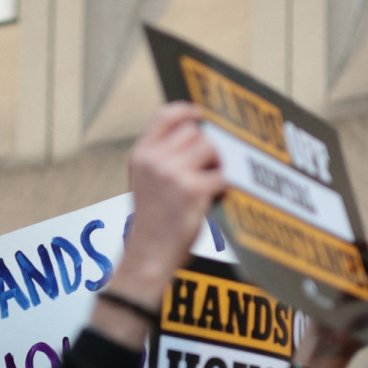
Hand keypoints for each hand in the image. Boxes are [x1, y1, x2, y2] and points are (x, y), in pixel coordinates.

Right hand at [110, 102, 224, 304]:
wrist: (148, 256)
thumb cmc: (152, 223)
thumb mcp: (145, 182)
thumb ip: (162, 158)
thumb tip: (199, 135)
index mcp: (141, 156)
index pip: (165, 116)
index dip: (185, 111)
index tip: (199, 115)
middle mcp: (155, 160)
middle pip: (194, 132)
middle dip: (207, 147)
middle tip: (209, 167)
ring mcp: (173, 174)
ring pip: (211, 148)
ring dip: (219, 163)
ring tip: (213, 182)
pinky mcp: (193, 190)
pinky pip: (222, 175)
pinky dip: (226, 185)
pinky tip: (219, 195)